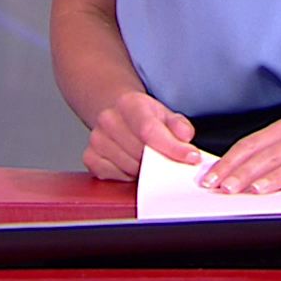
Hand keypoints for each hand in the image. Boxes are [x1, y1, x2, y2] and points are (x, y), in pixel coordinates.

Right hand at [83, 90, 199, 180]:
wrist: (118, 114)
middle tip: (164, 158)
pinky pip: (114, 177)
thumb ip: (179, 125)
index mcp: (129, 104)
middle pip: (141, 153)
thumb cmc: (143, 117)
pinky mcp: (89, 157)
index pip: (150, 130)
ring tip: (145, 158)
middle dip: (158, 160)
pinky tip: (130, 164)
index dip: (173, 148)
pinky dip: (126, 176)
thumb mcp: (165, 114)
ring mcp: (96, 139)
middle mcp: (108, 119)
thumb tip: (185, 137)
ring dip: (142, 169)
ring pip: (129, 167)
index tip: (191, 158)